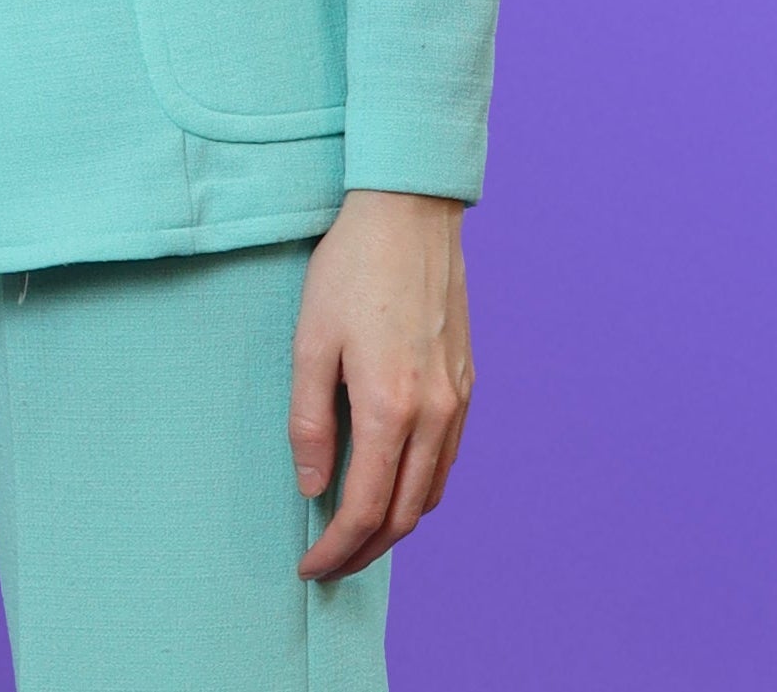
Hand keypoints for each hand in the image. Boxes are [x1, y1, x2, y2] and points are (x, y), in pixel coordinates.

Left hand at [289, 188, 473, 580]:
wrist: (409, 210)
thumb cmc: (351, 268)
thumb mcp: (310, 340)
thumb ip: (309, 421)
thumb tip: (312, 487)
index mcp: (390, 407)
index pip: (364, 508)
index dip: (336, 548)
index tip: (310, 567)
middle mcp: (434, 413)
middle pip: (404, 514)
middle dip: (366, 550)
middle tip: (332, 564)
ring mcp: (457, 399)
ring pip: (431, 492)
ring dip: (396, 525)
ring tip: (359, 533)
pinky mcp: (467, 381)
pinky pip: (447, 458)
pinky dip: (421, 488)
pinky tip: (395, 482)